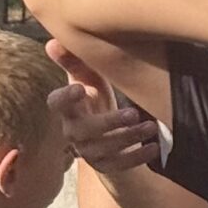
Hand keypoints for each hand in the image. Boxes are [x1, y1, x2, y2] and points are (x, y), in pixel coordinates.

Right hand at [47, 45, 162, 176]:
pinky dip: (137, 158)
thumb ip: (74, 61)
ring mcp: (87, 151)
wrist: (106, 132)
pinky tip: (153, 147)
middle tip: (134, 113)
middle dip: (109, 123)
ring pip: (104, 149)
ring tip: (151, 126)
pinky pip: (118, 165)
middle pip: (84, 130)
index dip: (65, 98)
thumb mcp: (87, 77)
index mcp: (67, 108)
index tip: (80, 89)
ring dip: (129, 138)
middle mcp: (73, 131)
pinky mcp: (104, 165)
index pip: (57, 104)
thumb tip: (54, 41)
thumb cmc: (94, 97)